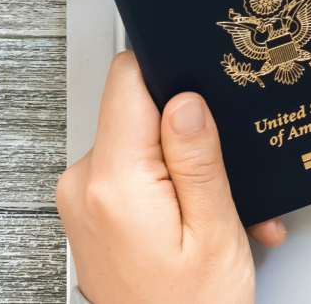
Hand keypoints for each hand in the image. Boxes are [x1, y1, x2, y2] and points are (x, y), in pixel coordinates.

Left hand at [56, 52, 288, 302]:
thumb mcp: (214, 231)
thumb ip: (198, 159)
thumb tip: (186, 101)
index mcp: (114, 183)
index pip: (129, 81)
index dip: (174, 79)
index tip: (207, 101)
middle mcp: (84, 185)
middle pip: (140, 113)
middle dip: (193, 137)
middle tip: (228, 181)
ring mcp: (82, 199)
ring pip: (143, 145)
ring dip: (188, 170)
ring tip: (220, 212)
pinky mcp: (91, 210)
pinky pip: (135, 175)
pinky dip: (172, 190)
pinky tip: (200, 220)